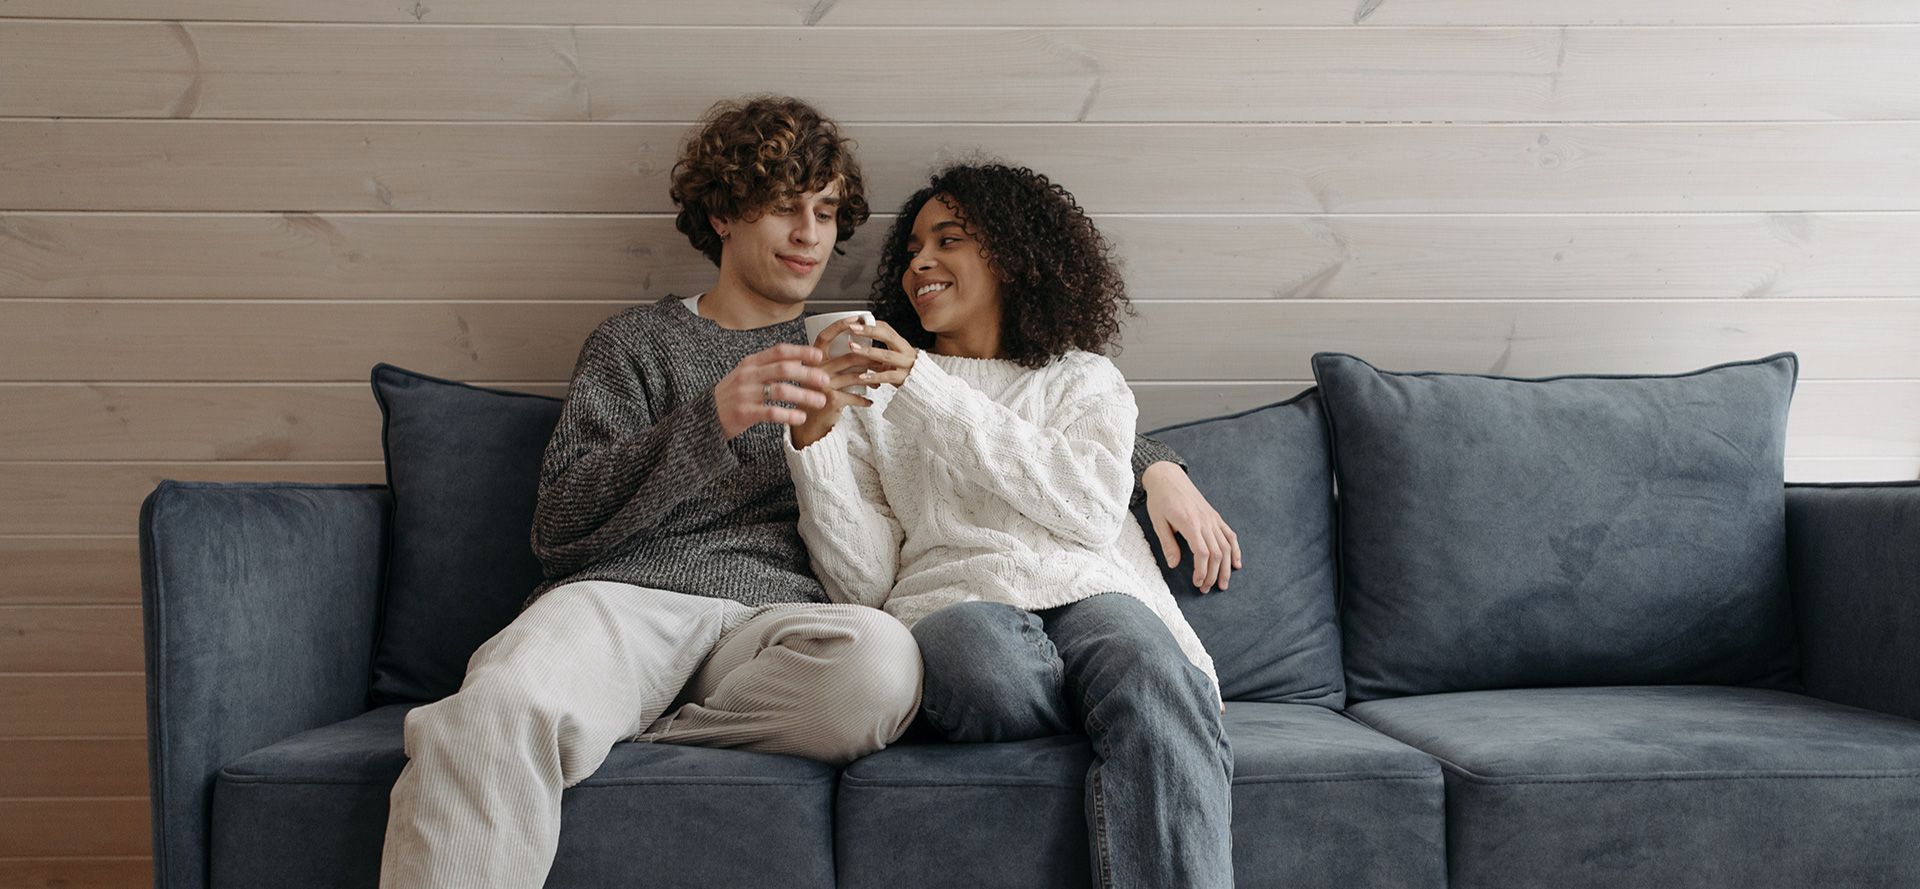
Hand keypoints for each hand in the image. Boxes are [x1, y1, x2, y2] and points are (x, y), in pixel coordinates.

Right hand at [714, 344, 830, 439]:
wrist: (706, 416)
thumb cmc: (733, 395)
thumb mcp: (748, 374)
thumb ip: (770, 366)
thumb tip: (799, 358)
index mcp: (751, 363)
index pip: (779, 351)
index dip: (801, 352)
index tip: (819, 355)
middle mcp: (748, 375)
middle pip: (784, 369)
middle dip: (808, 374)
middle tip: (826, 380)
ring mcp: (745, 394)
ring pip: (781, 390)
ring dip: (804, 395)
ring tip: (820, 401)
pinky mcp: (744, 413)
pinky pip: (771, 412)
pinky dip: (789, 414)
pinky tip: (801, 417)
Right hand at [791, 317, 884, 448]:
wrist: (808, 422)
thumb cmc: (818, 395)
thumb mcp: (821, 375)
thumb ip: (834, 362)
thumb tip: (862, 348)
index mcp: (813, 360)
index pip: (824, 337)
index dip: (839, 325)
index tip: (856, 318)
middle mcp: (816, 370)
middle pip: (849, 357)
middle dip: (870, 359)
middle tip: (883, 360)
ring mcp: (824, 385)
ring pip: (856, 376)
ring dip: (872, 378)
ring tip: (880, 381)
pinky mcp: (832, 400)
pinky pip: (855, 396)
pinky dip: (864, 399)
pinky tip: (870, 401)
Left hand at [844, 319, 916, 387]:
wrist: (925, 386)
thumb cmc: (907, 371)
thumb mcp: (896, 357)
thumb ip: (881, 351)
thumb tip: (860, 342)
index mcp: (901, 344)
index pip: (886, 328)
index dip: (871, 323)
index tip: (855, 321)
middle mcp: (905, 351)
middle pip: (888, 336)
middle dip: (869, 331)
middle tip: (852, 328)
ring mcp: (906, 364)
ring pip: (887, 355)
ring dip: (868, 351)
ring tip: (853, 348)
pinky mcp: (904, 378)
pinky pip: (888, 376)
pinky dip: (874, 376)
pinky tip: (862, 377)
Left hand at [1142, 462, 1241, 592]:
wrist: (1167, 476)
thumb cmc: (1160, 499)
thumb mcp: (1158, 522)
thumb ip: (1168, 543)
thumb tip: (1174, 565)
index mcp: (1190, 523)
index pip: (1202, 553)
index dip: (1202, 571)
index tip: (1197, 583)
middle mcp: (1205, 521)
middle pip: (1216, 553)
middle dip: (1213, 574)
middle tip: (1206, 589)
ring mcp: (1212, 518)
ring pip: (1226, 546)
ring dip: (1227, 567)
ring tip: (1224, 584)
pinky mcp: (1215, 516)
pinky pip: (1229, 534)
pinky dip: (1235, 550)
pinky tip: (1237, 563)